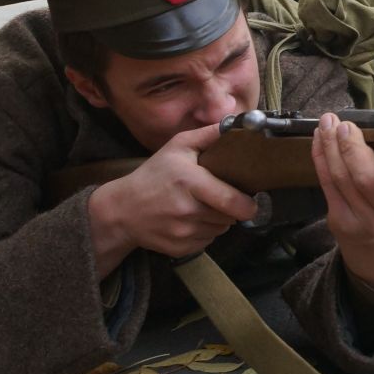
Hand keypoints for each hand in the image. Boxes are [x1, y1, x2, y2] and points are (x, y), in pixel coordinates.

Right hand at [87, 123, 257, 273]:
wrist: (121, 210)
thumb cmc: (153, 175)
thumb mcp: (178, 146)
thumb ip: (209, 134)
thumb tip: (239, 124)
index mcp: (189, 182)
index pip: (230, 201)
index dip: (247, 204)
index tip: (252, 201)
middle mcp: (187, 210)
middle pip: (229, 216)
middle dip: (232, 208)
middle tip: (222, 197)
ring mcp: (182, 232)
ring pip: (220, 229)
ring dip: (219, 220)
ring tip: (203, 206)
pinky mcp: (180, 249)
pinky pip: (207, 241)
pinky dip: (206, 232)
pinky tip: (192, 220)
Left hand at [313, 113, 373, 290]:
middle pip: (369, 183)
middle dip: (353, 150)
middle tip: (345, 126)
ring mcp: (365, 222)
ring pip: (342, 179)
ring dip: (331, 147)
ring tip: (328, 124)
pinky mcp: (340, 221)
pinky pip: (326, 184)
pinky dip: (321, 157)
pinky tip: (319, 138)